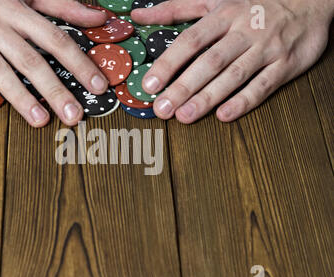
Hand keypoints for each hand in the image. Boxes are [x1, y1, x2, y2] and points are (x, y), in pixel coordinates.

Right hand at [0, 0, 108, 126]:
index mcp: (18, 12)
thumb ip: (62, 6)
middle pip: (30, 60)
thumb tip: (98, 17)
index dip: (79, 64)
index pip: (56, 40)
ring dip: (20, 97)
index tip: (98, 86)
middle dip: (54, 90)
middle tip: (73, 115)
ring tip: (40, 120)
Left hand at [132, 0, 332, 122]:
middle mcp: (244, 32)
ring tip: (186, 116)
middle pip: (210, 62)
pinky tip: (225, 115)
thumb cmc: (253, 2)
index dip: (168, 64)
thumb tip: (140, 16)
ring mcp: (266, 49)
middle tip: (164, 108)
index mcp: (224, 14)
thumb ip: (175, 8)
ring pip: (234, 76)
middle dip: (184, 87)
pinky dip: (244, 101)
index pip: (190, 41)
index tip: (150, 85)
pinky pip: (264, 85)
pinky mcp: (286, 64)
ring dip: (208, 98)